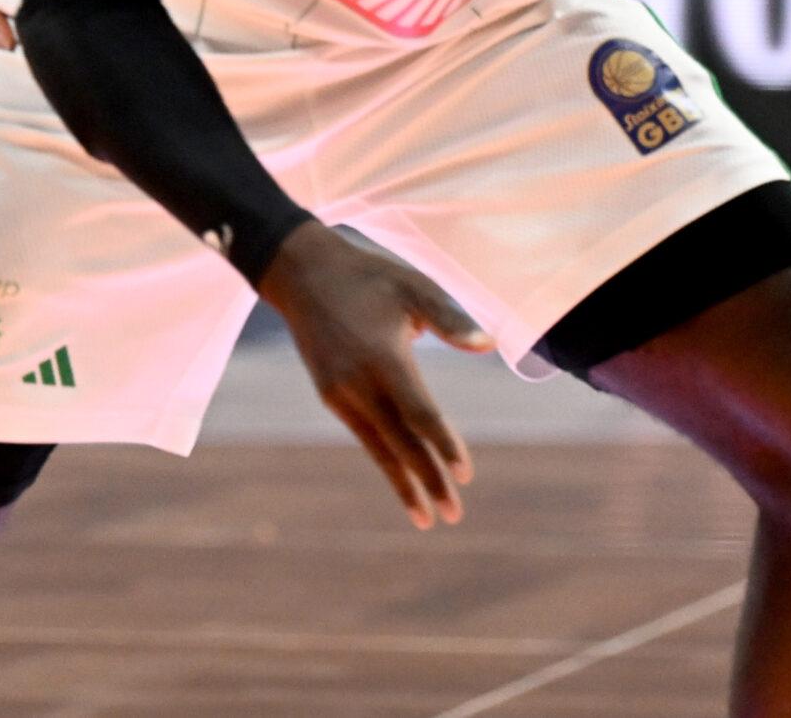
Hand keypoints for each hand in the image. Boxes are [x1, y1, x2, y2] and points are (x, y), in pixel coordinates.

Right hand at [258, 222, 493, 529]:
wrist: (302, 272)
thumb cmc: (369, 276)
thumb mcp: (414, 286)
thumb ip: (451, 319)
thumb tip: (488, 345)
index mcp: (383, 358)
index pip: (420, 413)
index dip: (444, 445)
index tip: (466, 474)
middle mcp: (358, 383)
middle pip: (400, 443)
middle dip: (428, 481)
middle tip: (453, 516)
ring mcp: (340, 393)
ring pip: (379, 447)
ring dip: (404, 483)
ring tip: (428, 517)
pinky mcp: (330, 394)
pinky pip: (365, 435)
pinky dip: (385, 459)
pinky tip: (403, 478)